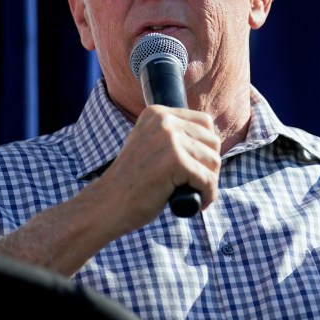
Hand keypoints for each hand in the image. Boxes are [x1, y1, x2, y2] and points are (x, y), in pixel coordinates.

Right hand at [101, 105, 220, 230]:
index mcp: (157, 113)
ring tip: (191, 193)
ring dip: (208, 182)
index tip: (193, 167)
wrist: (106, 206)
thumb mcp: (151, 146)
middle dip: (209, 166)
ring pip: (214, 161)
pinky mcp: (175, 161)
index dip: (205, 148)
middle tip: (193, 184)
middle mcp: (163, 120)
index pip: (205, 122)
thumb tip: (213, 137)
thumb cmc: (133, 182)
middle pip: (213, 141)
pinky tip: (196, 203)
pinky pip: (208, 180)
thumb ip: (175, 136)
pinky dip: (207, 195)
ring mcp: (169, 139)